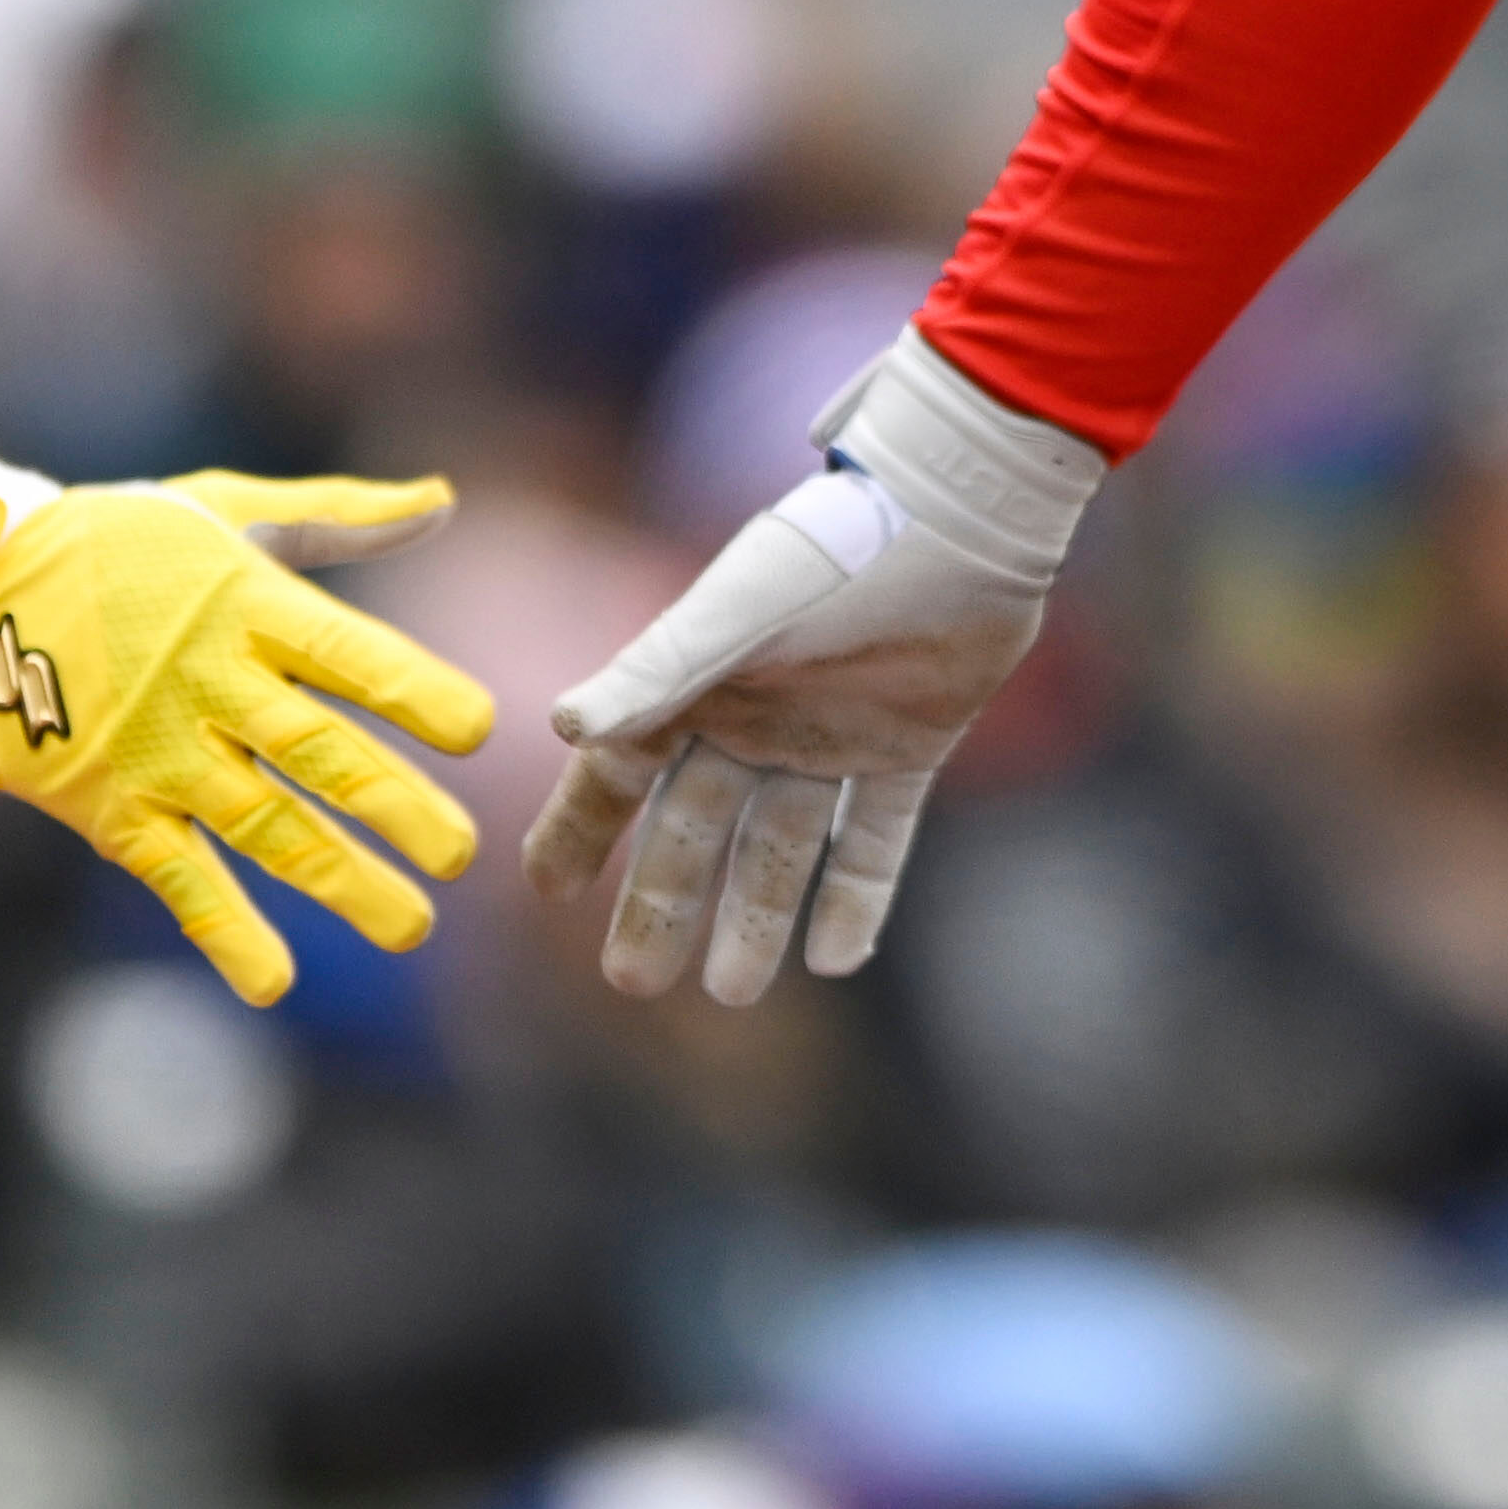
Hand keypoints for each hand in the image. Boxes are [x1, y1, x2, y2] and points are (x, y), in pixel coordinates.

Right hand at [0, 454, 493, 1004]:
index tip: (481, 730)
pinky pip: (176, 876)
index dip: (414, 690)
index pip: (348, 652)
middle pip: (318, 752)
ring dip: (339, 880)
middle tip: (462, 855)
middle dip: (395, 805)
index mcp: (247, 603)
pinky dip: (223, 930)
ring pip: (263, 825)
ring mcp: (159, 752)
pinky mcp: (111, 807)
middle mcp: (210, 682)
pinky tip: (274, 982)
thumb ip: (339, 516)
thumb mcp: (223, 509)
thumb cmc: (113, 540)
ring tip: (410, 928)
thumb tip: (444, 500)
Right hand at [525, 334, 1101, 1004]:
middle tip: (633, 983)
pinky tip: (837, 961)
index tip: (544, 891)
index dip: (580, 829)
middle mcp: (756, 715)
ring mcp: (833, 736)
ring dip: (756, 917)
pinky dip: (857, 899)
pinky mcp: (910, 748)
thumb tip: (563, 724)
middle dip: (663, 904)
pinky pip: (876, 840)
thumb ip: (657, 671)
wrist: (963, 516)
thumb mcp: (737, 612)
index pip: (620, 772)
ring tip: (733, 992)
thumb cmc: (836, 549)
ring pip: (782, 847)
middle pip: (695, 829)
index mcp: (699, 681)